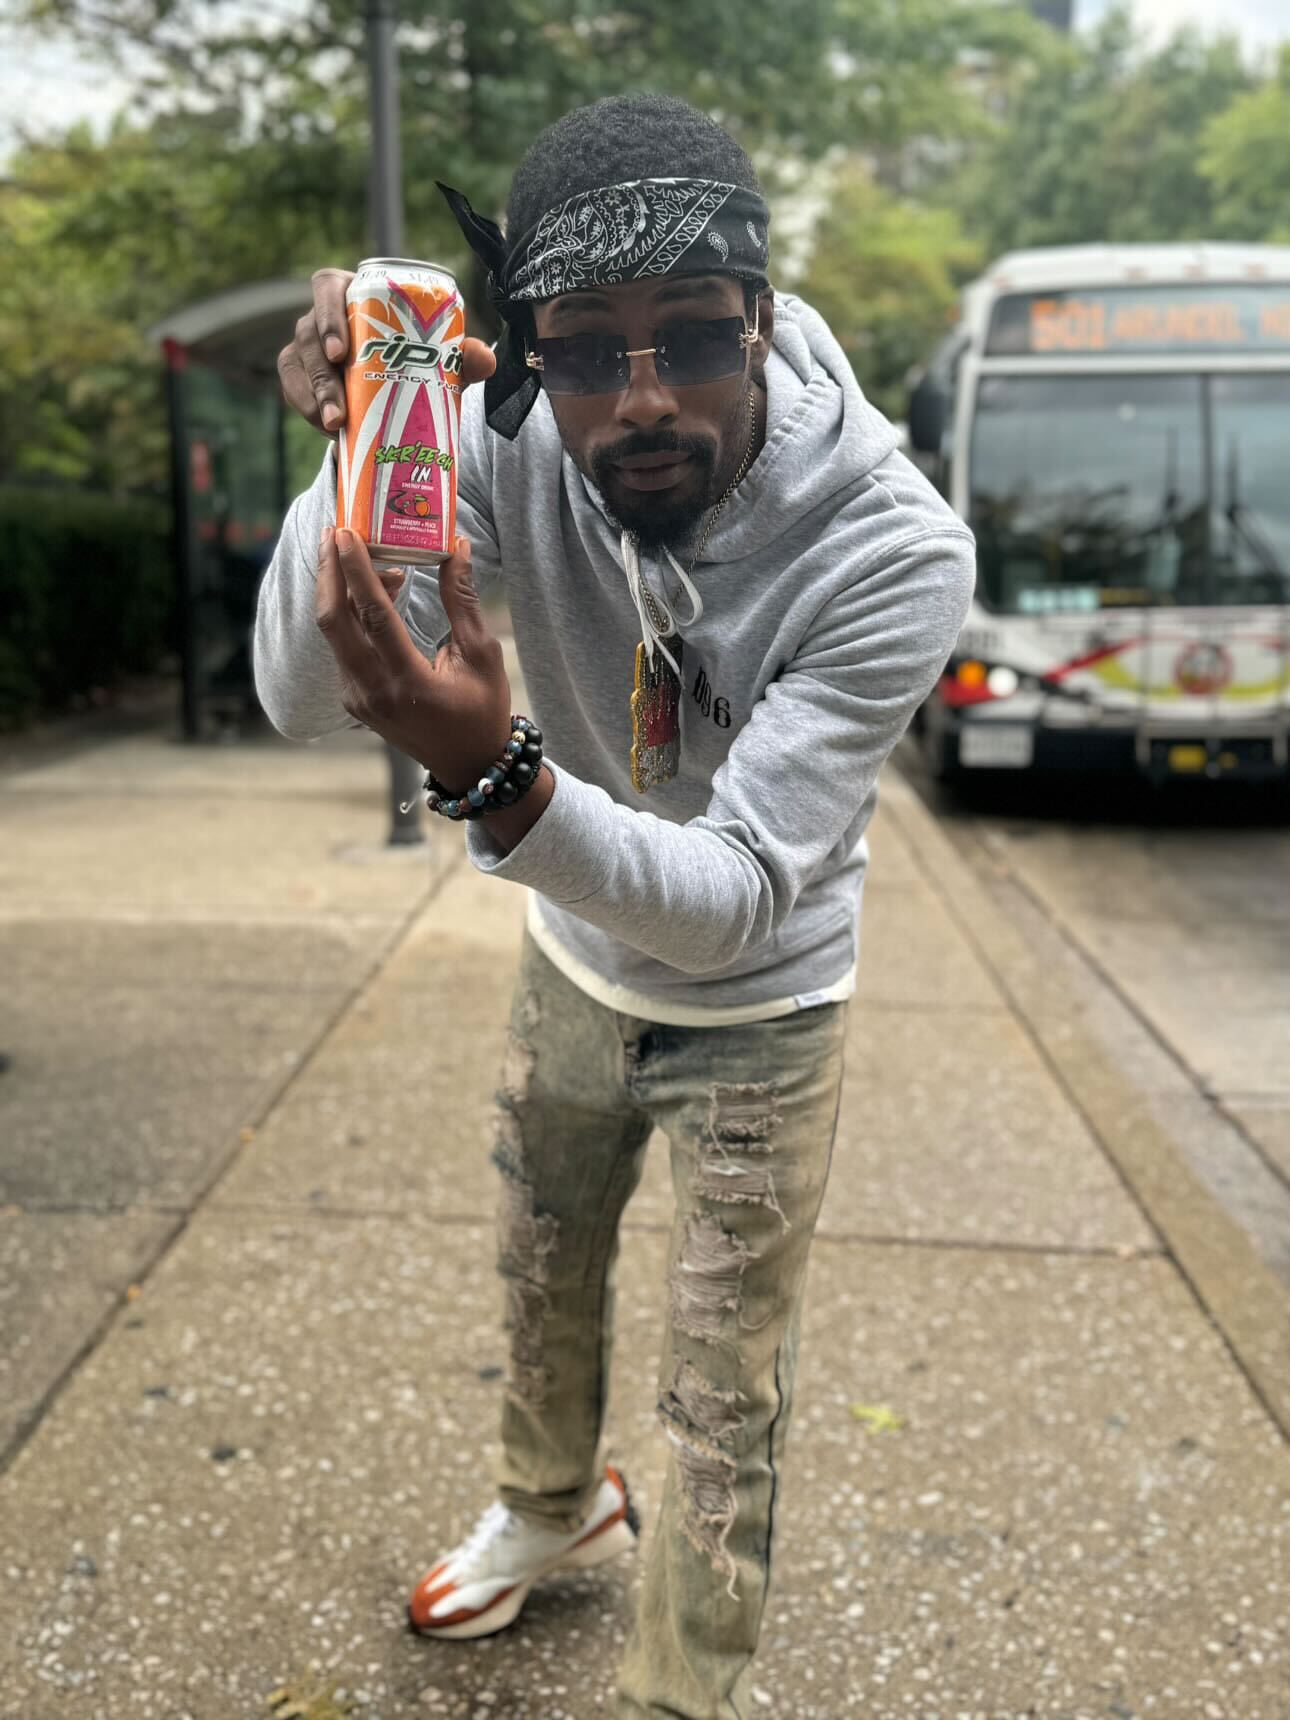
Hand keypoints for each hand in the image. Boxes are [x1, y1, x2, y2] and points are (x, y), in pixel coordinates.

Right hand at [278, 266, 495, 437]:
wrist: (397, 385)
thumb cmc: (415, 356)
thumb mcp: (437, 357)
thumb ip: (460, 355)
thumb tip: (486, 359)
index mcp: (351, 294)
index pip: (326, 287)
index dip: (328, 316)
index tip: (341, 352)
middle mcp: (322, 316)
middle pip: (308, 335)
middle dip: (321, 375)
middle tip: (340, 409)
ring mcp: (306, 346)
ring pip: (297, 365)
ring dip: (313, 398)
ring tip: (335, 426)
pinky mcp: (299, 376)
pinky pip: (293, 391)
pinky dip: (308, 410)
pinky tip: (328, 431)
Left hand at [316, 526, 512, 792]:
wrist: (468, 764)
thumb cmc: (483, 709)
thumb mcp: (482, 653)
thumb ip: (462, 600)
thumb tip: (456, 546)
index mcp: (408, 682)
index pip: (372, 615)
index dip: (356, 569)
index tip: (346, 531)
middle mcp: (374, 692)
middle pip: (333, 620)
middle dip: (330, 571)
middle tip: (335, 531)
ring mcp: (358, 699)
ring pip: (335, 633)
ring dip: (344, 591)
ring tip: (369, 558)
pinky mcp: (353, 700)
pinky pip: (343, 647)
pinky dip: (353, 616)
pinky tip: (376, 595)